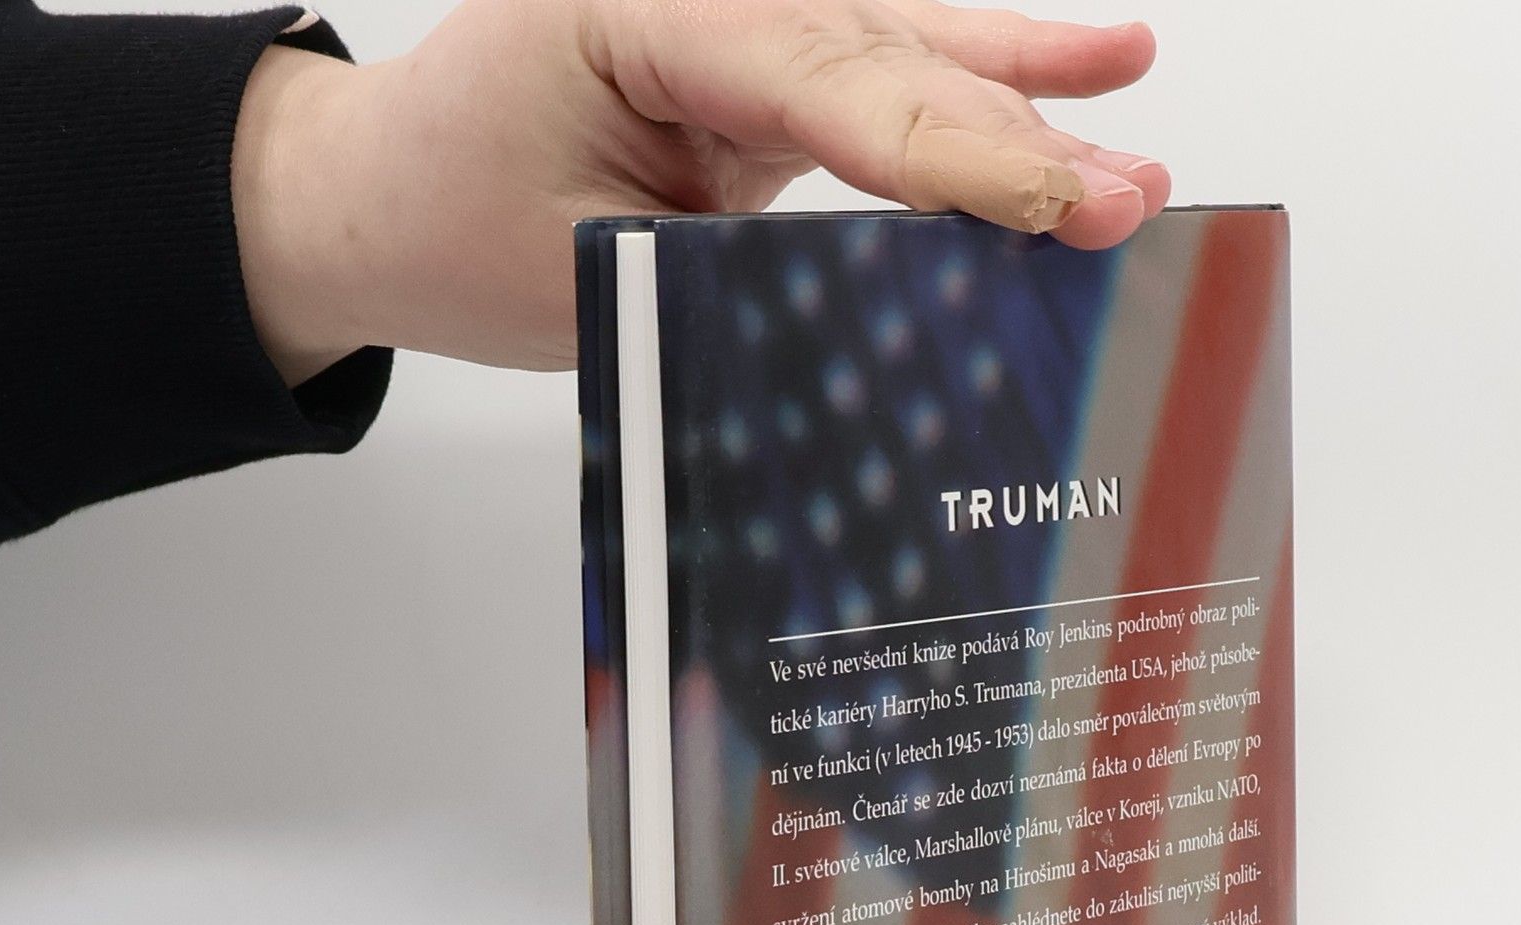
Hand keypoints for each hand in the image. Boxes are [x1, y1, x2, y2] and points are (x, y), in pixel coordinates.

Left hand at [232, 0, 1169, 383]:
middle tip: (1125, 203)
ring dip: (1029, 100)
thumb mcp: (588, 271)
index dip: (950, 150)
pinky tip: (1091, 58)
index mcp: (632, 11)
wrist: (385, 197)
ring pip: (909, 56)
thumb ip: (732, 267)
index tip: (1049, 205)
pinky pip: (893, 68)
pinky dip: (991, 70)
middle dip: (1014, 141)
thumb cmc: (455, 223)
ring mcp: (740, 26)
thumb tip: (886, 299)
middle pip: (887, 65)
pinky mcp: (766, 72)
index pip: (824, 82)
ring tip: (1135, 126)